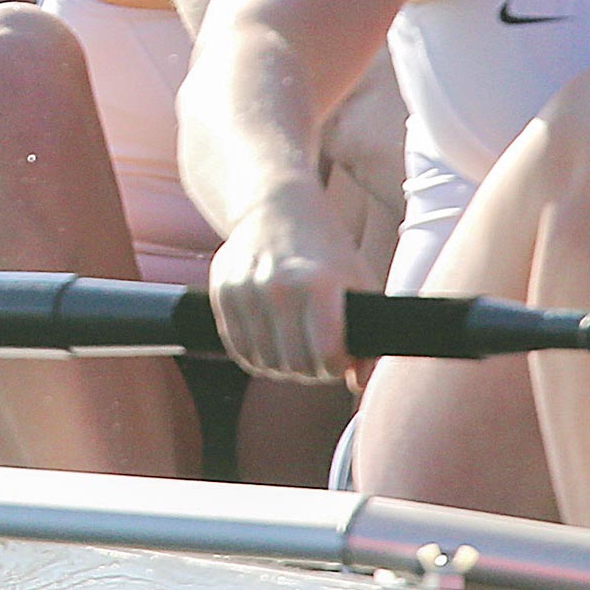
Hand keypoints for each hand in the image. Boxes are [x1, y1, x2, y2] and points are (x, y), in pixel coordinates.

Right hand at [208, 176, 378, 383]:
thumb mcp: (358, 282)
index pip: (325, 357)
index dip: (336, 366)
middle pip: (295, 365)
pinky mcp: (221, 291)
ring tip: (294, 347)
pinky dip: (255, 355)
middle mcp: (278, 286)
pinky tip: (271, 342)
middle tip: (317, 355)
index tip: (339, 356)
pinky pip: (236, 348)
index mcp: (318, 284)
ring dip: (282, 365)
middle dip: (311, 369)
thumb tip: (358, 383)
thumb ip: (367, 337)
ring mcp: (245, 289)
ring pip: (264, 362)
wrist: (276, 205)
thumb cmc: (325, 248)